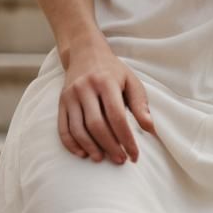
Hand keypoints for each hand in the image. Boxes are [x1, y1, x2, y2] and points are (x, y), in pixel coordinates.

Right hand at [59, 37, 157, 162]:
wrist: (85, 52)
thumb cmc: (113, 70)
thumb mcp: (131, 81)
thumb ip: (140, 104)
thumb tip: (151, 129)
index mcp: (106, 82)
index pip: (117, 117)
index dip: (126, 139)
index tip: (134, 155)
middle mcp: (86, 88)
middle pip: (97, 125)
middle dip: (110, 146)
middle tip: (120, 160)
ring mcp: (71, 95)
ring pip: (78, 129)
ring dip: (91, 148)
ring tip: (102, 158)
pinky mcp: (61, 102)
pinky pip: (63, 128)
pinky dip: (72, 144)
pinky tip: (83, 153)